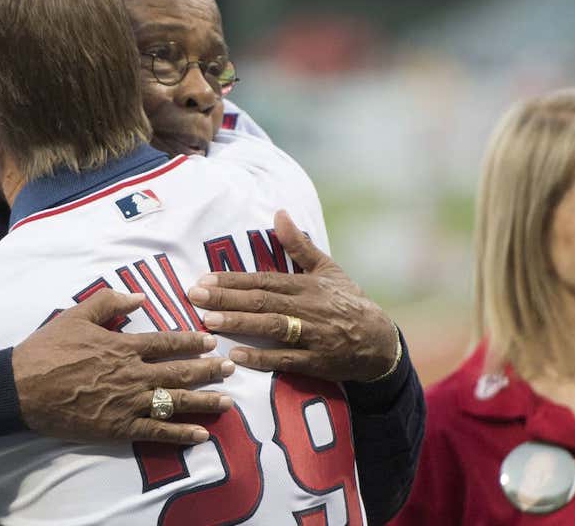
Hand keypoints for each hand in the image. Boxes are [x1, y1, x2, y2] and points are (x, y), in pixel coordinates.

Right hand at [12, 289, 234, 445]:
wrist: (23, 388)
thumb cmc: (48, 349)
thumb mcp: (77, 315)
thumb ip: (109, 301)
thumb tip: (139, 297)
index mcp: (124, 346)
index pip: (167, 342)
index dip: (192, 341)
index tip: (211, 341)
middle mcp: (133, 374)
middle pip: (179, 372)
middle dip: (208, 370)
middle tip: (231, 369)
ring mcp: (128, 403)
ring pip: (175, 402)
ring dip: (204, 402)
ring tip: (228, 402)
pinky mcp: (119, 428)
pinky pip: (156, 431)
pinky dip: (180, 433)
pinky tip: (201, 434)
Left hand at [187, 209, 397, 382]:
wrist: (380, 341)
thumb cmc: (347, 302)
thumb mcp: (327, 270)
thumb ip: (298, 245)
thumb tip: (279, 212)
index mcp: (307, 285)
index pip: (264, 280)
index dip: (233, 279)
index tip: (204, 278)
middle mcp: (308, 307)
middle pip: (263, 300)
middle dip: (227, 298)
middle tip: (194, 296)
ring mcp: (313, 335)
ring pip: (272, 327)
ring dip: (240, 323)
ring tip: (209, 321)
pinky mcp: (318, 362)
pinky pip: (287, 359)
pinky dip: (262, 358)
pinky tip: (236, 356)